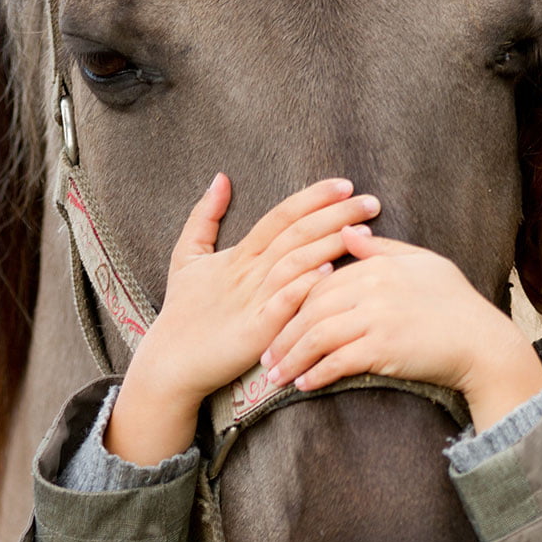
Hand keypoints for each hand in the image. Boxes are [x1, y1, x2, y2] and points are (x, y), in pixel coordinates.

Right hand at [106, 175, 379, 463]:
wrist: (170, 362)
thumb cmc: (183, 310)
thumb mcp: (187, 256)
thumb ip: (204, 216)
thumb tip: (220, 178)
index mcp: (239, 253)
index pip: (281, 216)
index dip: (313, 198)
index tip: (346, 184)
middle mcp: (248, 272)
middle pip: (296, 233)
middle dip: (336, 214)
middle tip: (371, 201)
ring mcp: (252, 300)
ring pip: (294, 262)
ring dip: (330, 244)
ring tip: (364, 233)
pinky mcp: (255, 331)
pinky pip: (283, 303)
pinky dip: (304, 285)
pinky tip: (329, 271)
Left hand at [263, 227, 541, 431]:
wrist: (483, 343)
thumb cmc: (456, 303)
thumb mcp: (423, 263)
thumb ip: (382, 249)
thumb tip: (347, 232)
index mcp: (379, 264)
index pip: (320, 281)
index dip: (293, 303)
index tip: (276, 322)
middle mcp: (374, 287)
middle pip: (311, 309)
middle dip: (283, 335)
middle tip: (266, 358)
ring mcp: (378, 317)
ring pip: (317, 336)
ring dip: (292, 359)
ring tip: (276, 377)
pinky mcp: (384, 348)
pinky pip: (338, 361)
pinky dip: (317, 374)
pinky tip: (305, 385)